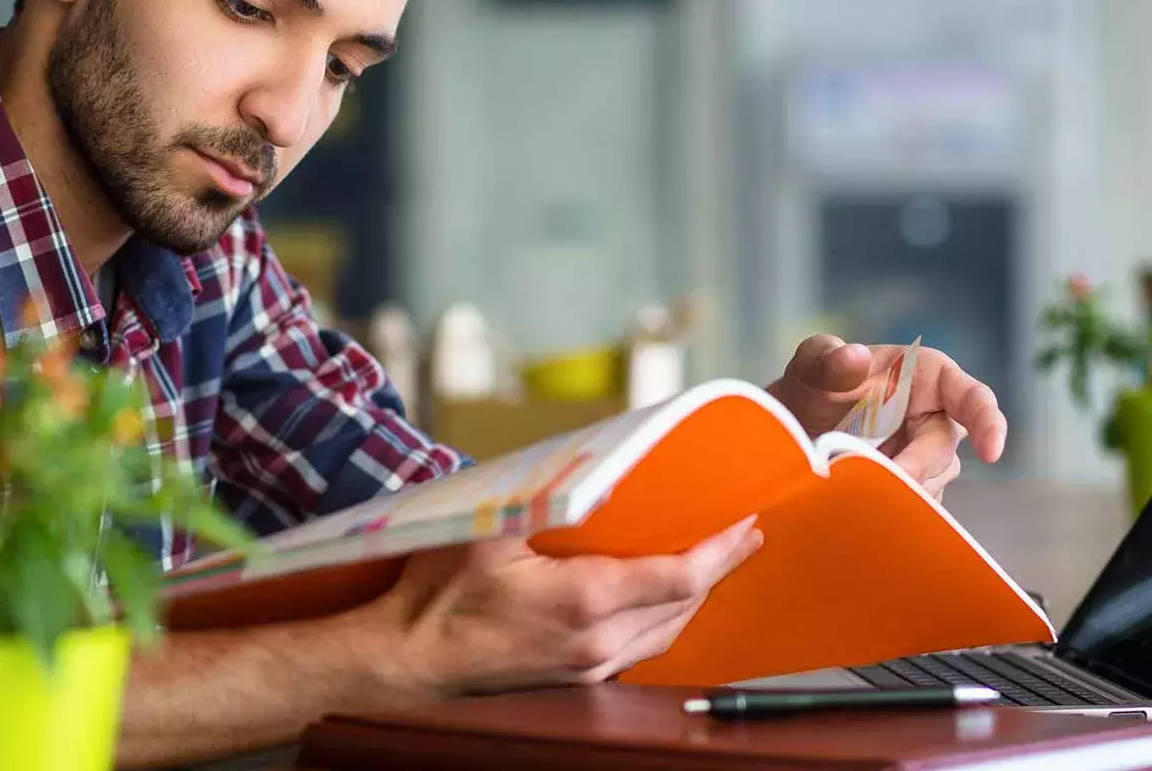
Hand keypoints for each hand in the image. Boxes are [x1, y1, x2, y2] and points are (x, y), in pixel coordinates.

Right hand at [382, 517, 762, 694]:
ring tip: (712, 563)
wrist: (405, 659)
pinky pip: (639, 649)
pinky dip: (662, 619)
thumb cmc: (436, 593)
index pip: (679, 577)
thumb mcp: (488, 528)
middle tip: (742, 536)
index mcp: (584, 602)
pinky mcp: (576, 679)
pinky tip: (660, 600)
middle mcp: (597, 643)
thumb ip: (545, 499)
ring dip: (693, 597)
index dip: (720, 551)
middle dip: (718, 570)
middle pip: (683, 607)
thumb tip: (594, 471)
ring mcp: (588, 668)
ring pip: (666, 634)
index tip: (746, 525)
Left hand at [767, 336, 1006, 497]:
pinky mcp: (913, 489)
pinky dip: (889, 509)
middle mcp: (936, 418)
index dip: (988, 423)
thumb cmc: (815, 385)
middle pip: (944, 453)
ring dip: (896, 491)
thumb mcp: (813, 366)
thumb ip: (827, 359)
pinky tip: (858, 504)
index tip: (991, 453)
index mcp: (930, 377)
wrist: (795, 428)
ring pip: (930, 485)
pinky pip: (914, 508)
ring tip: (849, 482)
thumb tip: (854, 356)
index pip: (973, 398)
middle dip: (915, 469)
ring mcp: (926, 458)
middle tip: (878, 479)